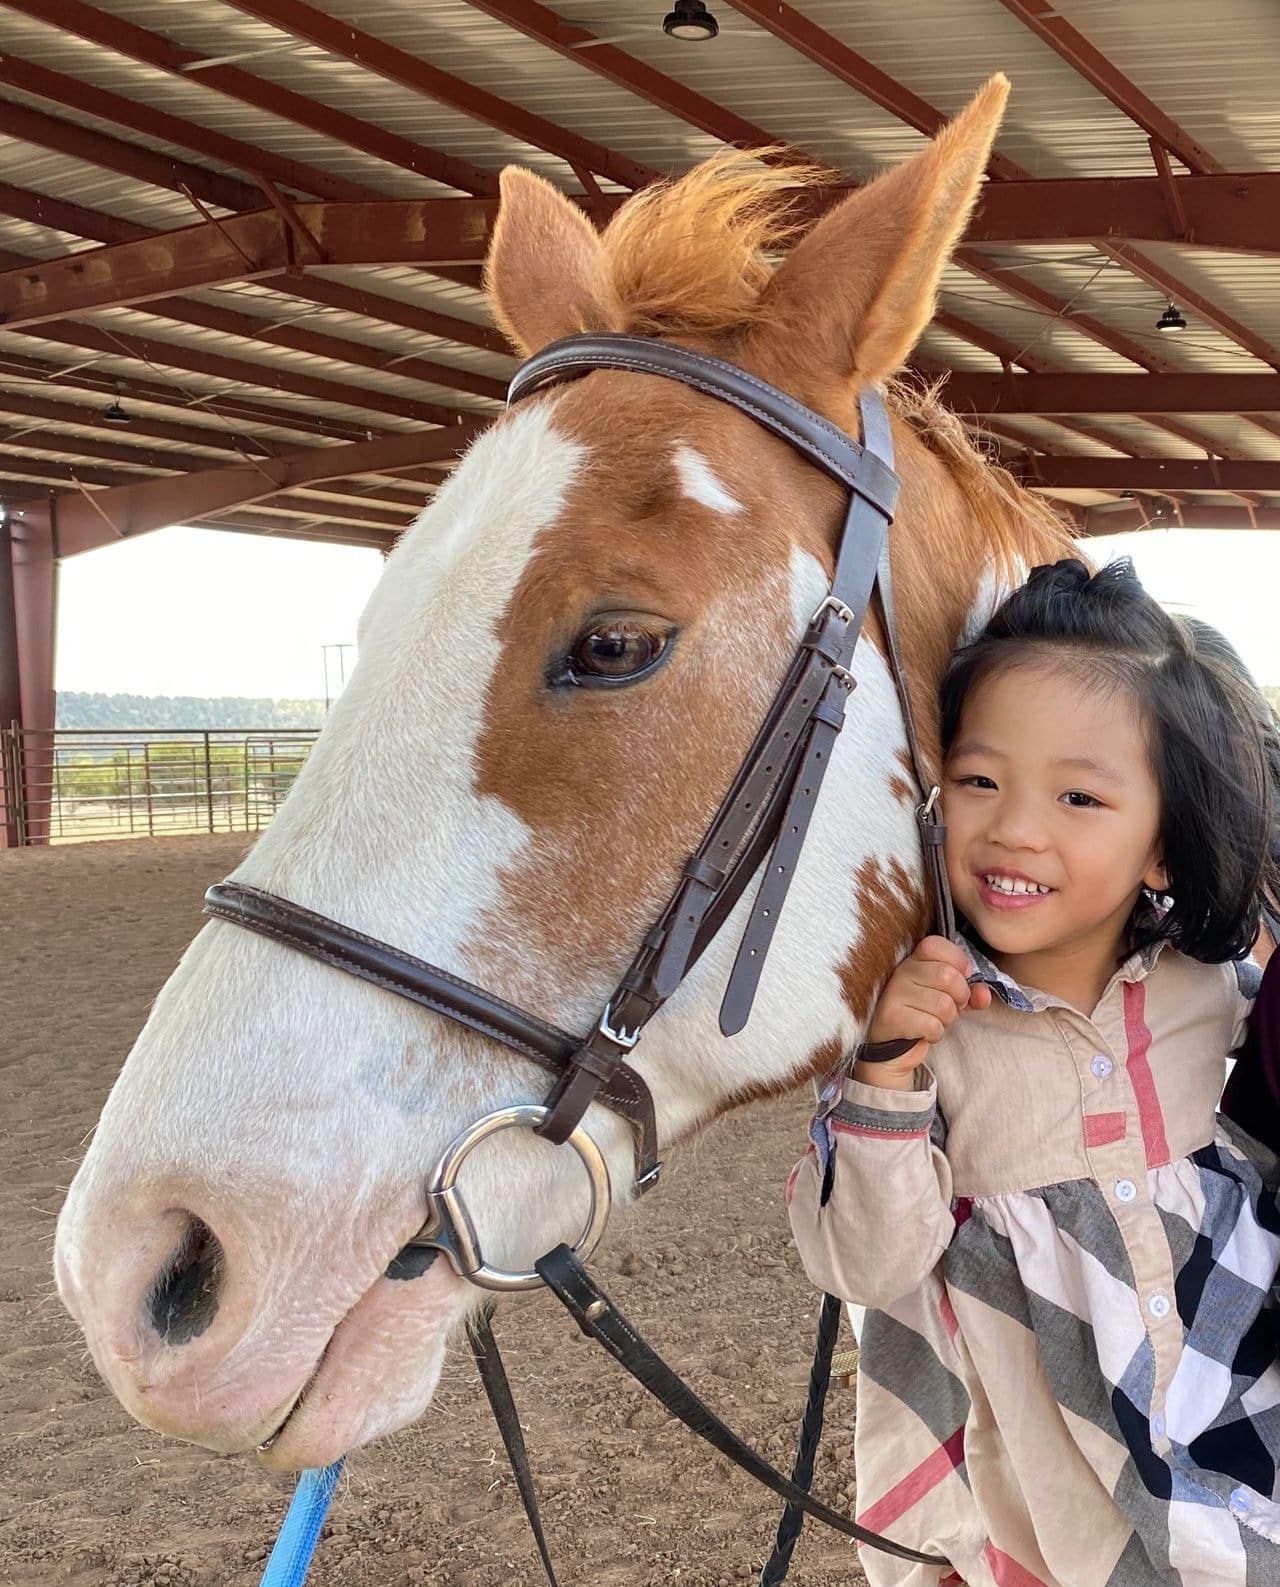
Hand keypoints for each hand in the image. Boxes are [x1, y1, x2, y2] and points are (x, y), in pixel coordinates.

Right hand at [854, 936, 991, 1089]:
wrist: (890, 1049)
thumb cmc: (922, 1015)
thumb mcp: (949, 999)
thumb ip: (970, 992)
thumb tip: (984, 995)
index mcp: (913, 960)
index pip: (936, 945)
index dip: (958, 961)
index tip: (961, 978)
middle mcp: (900, 972)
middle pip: (948, 976)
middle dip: (960, 997)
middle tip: (951, 1007)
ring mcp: (893, 994)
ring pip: (943, 1004)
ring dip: (947, 1019)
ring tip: (935, 1020)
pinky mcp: (891, 1017)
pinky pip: (932, 1025)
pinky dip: (936, 1033)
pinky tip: (925, 1032)